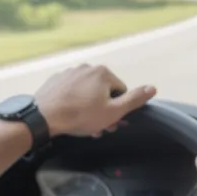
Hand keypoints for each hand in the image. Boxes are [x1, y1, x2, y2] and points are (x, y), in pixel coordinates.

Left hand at [34, 64, 155, 137]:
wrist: (44, 117)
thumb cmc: (80, 115)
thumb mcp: (113, 112)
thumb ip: (134, 99)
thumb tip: (153, 88)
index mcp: (103, 73)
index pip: (120, 91)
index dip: (118, 109)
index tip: (111, 123)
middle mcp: (87, 68)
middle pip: (103, 92)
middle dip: (103, 110)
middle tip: (98, 128)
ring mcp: (70, 72)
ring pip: (87, 92)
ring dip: (89, 107)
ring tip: (83, 124)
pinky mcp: (56, 80)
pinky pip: (71, 91)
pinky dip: (73, 102)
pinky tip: (70, 115)